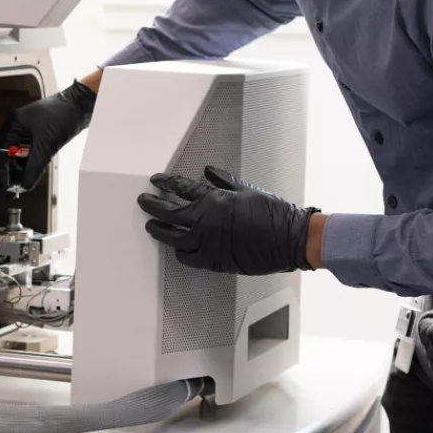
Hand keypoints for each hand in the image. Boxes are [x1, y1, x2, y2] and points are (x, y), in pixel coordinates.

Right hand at [0, 80, 96, 191]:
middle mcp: (16, 126)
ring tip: (24, 182)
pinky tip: (33, 171)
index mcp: (13, 125)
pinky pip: (27, 152)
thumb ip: (34, 168)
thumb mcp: (46, 145)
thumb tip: (25, 185)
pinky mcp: (37, 132)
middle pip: (4, 156)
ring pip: (16, 155)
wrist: (81, 105)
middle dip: (8, 174)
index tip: (5, 189)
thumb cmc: (64, 114)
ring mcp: (26, 129)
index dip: (1, 175)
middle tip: (12, 190)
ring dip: (19, 169)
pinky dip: (29, 163)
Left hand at [137, 166, 319, 274]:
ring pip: (173, 236)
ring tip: (150, 225)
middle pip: (169, 211)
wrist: (289, 238)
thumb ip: (223, 181)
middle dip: (153, 204)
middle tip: (143, 200)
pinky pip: (188, 257)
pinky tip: (175, 247)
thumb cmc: (272, 213)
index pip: (180, 188)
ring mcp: (208, 242)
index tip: (157, 180)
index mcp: (214, 200)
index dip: (166, 183)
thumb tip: (208, 171)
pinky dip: (179, 251)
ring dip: (159, 229)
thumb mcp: (246, 189)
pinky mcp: (214, 261)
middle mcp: (206, 221)